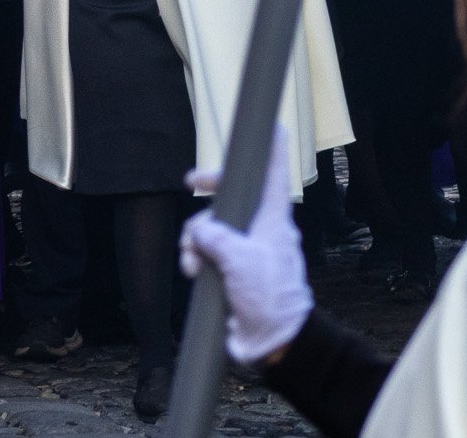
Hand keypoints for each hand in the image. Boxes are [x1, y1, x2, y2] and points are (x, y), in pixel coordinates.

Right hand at [178, 127, 311, 365]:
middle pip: (233, 194)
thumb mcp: (242, 259)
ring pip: (212, 225)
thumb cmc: (271, 297)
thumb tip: (202, 232)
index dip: (273, 147)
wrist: (274, 342)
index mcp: (273, 218)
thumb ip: (217, 237)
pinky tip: (193, 271)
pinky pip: (206, 251)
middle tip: (192, 182)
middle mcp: (260, 228)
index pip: (274, 173)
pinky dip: (196, 257)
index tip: (273, 124)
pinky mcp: (231, 270)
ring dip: (195, 238)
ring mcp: (244, 249)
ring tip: (193, 259)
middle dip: (210, 189)